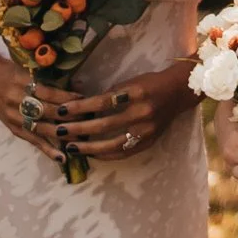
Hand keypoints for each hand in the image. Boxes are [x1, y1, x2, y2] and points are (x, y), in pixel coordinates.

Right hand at [0, 50, 79, 167]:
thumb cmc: (14, 72)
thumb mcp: (31, 71)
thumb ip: (54, 80)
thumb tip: (80, 84)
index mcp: (23, 83)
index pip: (49, 93)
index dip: (67, 98)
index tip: (85, 101)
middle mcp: (17, 101)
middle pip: (47, 112)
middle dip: (69, 116)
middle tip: (89, 119)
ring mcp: (15, 117)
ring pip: (42, 128)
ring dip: (63, 134)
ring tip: (81, 139)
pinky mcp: (14, 129)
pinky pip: (33, 140)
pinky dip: (48, 149)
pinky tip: (62, 157)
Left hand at [54, 62, 194, 168]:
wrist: (178, 92)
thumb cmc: (149, 83)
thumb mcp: (128, 82)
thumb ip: (107, 95)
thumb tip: (78, 104)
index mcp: (135, 92)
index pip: (101, 102)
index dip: (79, 107)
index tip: (61, 111)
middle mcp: (141, 112)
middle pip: (104, 125)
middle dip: (78, 129)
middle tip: (59, 131)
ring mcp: (146, 130)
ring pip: (112, 144)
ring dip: (88, 147)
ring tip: (71, 147)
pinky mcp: (149, 141)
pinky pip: (123, 153)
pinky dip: (105, 155)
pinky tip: (91, 154)